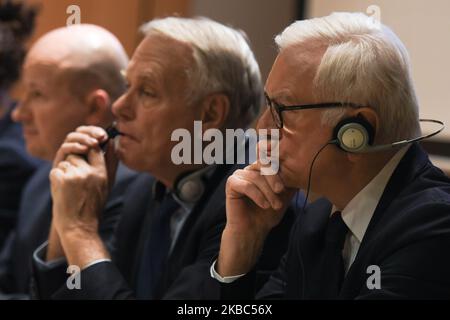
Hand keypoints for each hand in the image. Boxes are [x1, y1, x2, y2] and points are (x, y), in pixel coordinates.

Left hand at [49, 126, 116, 265]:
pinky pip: (56, 170)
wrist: (79, 227)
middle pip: (77, 153)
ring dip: (65, 172)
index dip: (87, 147)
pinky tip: (63, 192)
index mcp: (102, 172)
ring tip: (70, 189)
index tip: (84, 152)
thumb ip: (110, 162)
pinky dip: (56, 179)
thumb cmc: (93, 206)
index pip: (94, 148)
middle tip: (76, 180)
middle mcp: (90, 172)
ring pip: (65, 161)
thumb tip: (111, 142)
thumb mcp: (107, 184)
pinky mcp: (62, 179)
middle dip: (74, 163)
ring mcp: (75, 175)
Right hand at [217, 161, 295, 275]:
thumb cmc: (267, 214)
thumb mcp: (283, 197)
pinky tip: (264, 205)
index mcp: (261, 170)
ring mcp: (239, 176)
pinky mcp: (231, 184)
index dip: (280, 170)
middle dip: (274, 180)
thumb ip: (290, 184)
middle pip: (263, 166)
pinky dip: (257, 195)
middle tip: (281, 192)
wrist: (253, 231)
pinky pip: (246, 185)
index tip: (287, 184)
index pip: (271, 162)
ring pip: (256, 177)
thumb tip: (300, 172)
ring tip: (275, 205)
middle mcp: (249, 170)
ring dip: (267, 192)